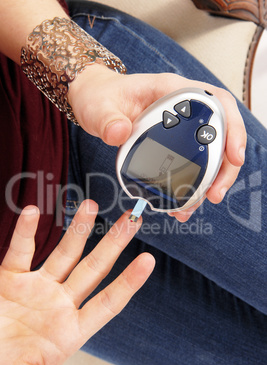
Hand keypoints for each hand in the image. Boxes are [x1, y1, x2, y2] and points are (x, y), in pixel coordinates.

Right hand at [0, 201, 153, 364]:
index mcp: (70, 330)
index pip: (108, 302)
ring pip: (63, 253)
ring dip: (77, 230)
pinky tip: (34, 213)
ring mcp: (36, 288)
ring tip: (92, 206)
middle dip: (113, 243)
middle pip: (93, 268)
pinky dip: (25, 232)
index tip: (149, 260)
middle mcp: (59, 303)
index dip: (129, 281)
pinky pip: (20, 251)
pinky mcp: (10, 279)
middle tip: (133, 219)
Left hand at [68, 65, 245, 221]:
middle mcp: (182, 107)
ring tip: (195, 206)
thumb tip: (119, 133)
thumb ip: (107, 119)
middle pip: (220, 133)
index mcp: (172, 90)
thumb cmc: (99, 97)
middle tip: (214, 195)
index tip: (234, 157)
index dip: (232, 128)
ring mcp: (180, 126)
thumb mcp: (98, 107)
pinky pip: (190, 163)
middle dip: (224, 167)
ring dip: (208, 181)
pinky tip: (181, 204)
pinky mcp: (173, 142)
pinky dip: (190, 185)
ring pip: (208, 153)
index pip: (216, 102)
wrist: (95, 103)